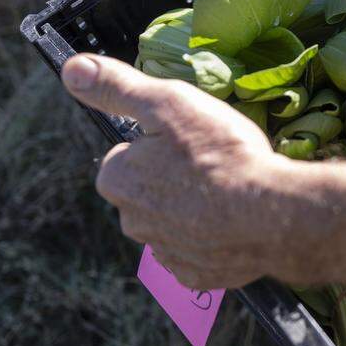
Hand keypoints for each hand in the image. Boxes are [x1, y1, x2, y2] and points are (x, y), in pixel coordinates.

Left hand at [62, 54, 302, 290]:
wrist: (272, 215)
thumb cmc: (220, 155)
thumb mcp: (168, 103)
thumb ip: (118, 86)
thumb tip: (73, 68)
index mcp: (117, 180)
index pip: (128, 153)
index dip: (161, 142)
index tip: (191, 139)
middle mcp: (132, 223)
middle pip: (150, 189)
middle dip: (175, 177)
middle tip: (215, 161)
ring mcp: (167, 254)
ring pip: (176, 220)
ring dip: (196, 207)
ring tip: (232, 189)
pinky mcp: (198, 277)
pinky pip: (201, 250)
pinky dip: (216, 237)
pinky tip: (238, 219)